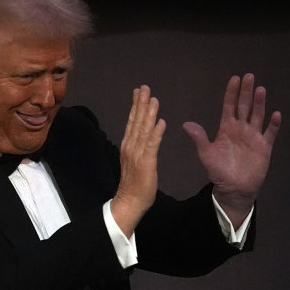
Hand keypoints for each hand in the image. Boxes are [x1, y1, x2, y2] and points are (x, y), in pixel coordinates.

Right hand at [111, 85, 165, 237]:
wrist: (129, 202)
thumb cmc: (134, 184)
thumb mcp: (135, 161)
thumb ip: (138, 147)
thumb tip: (143, 134)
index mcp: (128, 145)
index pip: (132, 122)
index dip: (136, 106)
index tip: (139, 92)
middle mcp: (130, 146)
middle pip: (136, 121)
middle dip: (141, 103)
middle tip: (144, 87)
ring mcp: (137, 154)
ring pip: (143, 129)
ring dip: (148, 113)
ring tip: (153, 99)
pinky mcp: (146, 162)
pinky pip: (152, 145)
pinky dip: (156, 132)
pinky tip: (161, 122)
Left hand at [183, 73, 280, 227]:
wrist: (233, 188)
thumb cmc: (218, 171)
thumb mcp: (206, 154)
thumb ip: (199, 138)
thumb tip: (186, 124)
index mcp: (226, 128)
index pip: (229, 106)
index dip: (231, 93)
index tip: (234, 79)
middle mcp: (241, 129)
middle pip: (244, 106)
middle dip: (246, 91)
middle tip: (249, 76)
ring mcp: (253, 136)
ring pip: (257, 115)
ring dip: (259, 103)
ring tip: (261, 89)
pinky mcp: (264, 147)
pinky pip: (270, 133)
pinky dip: (273, 124)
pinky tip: (275, 114)